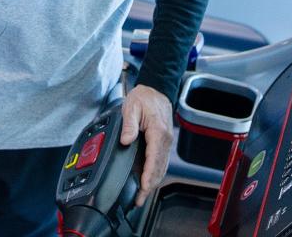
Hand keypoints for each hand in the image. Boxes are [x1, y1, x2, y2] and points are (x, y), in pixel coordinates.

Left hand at [119, 83, 173, 206]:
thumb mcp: (131, 107)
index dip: (149, 175)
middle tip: (139, 200)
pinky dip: (155, 174)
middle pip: (159, 168)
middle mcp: (164, 140)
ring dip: (153, 182)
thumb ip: (128, 124)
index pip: (154, 159)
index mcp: (158, 132)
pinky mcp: (163, 143)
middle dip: (150, 186)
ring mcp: (166, 142)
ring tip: (142, 196)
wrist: (156, 90)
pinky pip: (160, 162)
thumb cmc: (144, 98)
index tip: (144, 187)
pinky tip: (148, 181)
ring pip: (161, 167)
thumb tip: (125, 140)